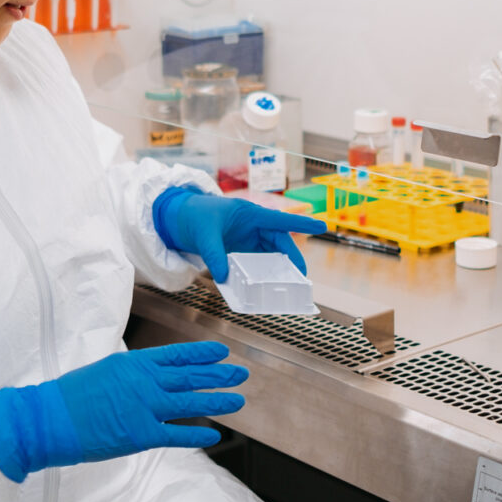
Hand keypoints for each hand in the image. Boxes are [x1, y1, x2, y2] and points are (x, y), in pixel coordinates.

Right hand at [0, 342, 246, 482]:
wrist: (53, 418)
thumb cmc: (74, 394)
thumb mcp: (108, 369)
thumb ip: (135, 372)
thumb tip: (154, 374)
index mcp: (136, 363)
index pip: (178, 354)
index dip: (203, 353)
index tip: (222, 351)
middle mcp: (146, 381)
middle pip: (191, 376)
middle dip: (219, 374)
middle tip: (241, 373)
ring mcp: (145, 407)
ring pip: (191, 402)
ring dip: (218, 400)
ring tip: (238, 399)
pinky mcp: (141, 434)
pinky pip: (177, 435)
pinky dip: (198, 435)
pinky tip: (214, 435)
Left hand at [152, 187, 327, 282]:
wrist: (178, 219)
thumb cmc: (194, 216)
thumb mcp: (204, 235)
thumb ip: (214, 255)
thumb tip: (223, 277)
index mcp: (250, 214)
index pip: (279, 220)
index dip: (302, 223)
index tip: (323, 226)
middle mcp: (253, 227)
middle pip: (279, 243)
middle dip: (291, 259)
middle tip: (301, 277)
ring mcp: (247, 239)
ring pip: (269, 255)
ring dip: (277, 269)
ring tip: (286, 286)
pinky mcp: (239, 250)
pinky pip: (255, 264)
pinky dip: (260, 275)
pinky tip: (261, 287)